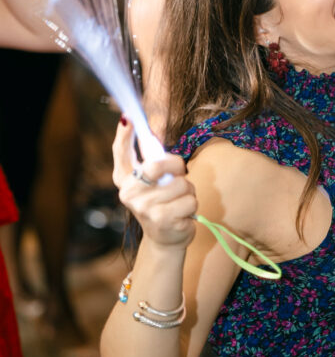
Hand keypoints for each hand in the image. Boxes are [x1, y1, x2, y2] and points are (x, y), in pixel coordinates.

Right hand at [113, 120, 196, 250]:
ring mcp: (144, 208)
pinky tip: (182, 215)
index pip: (121, 153)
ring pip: (181, 184)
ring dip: (188, 191)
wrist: (165, 239)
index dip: (124, 135)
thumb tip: (152, 131)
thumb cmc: (162, 204)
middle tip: (180, 172)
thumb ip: (152, 162)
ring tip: (179, 201)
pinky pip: (190, 200)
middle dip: (176, 165)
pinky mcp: (162, 219)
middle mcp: (129, 193)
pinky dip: (192, 206)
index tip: (128, 117)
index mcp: (125, 180)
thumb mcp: (154, 182)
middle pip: (158, 164)